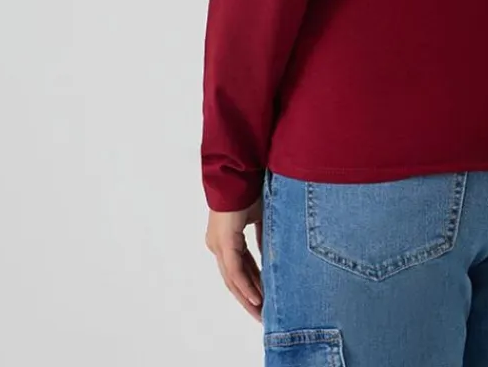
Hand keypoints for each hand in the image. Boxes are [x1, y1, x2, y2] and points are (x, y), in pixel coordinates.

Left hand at [205, 196, 264, 321]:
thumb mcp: (261, 218)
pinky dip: (245, 286)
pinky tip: (256, 299)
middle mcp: (218, 245)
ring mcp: (219, 244)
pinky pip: (235, 270)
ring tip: (260, 313)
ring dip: (247, 297)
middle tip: (262, 316)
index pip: (239, 269)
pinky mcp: (224, 242)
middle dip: (248, 298)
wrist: (241, 171)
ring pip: (232, 279)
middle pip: (233, 280)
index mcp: (226, 239)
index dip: (252, 285)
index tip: (264, 300)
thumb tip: (269, 256)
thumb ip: (262, 238)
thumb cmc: (250, 189)